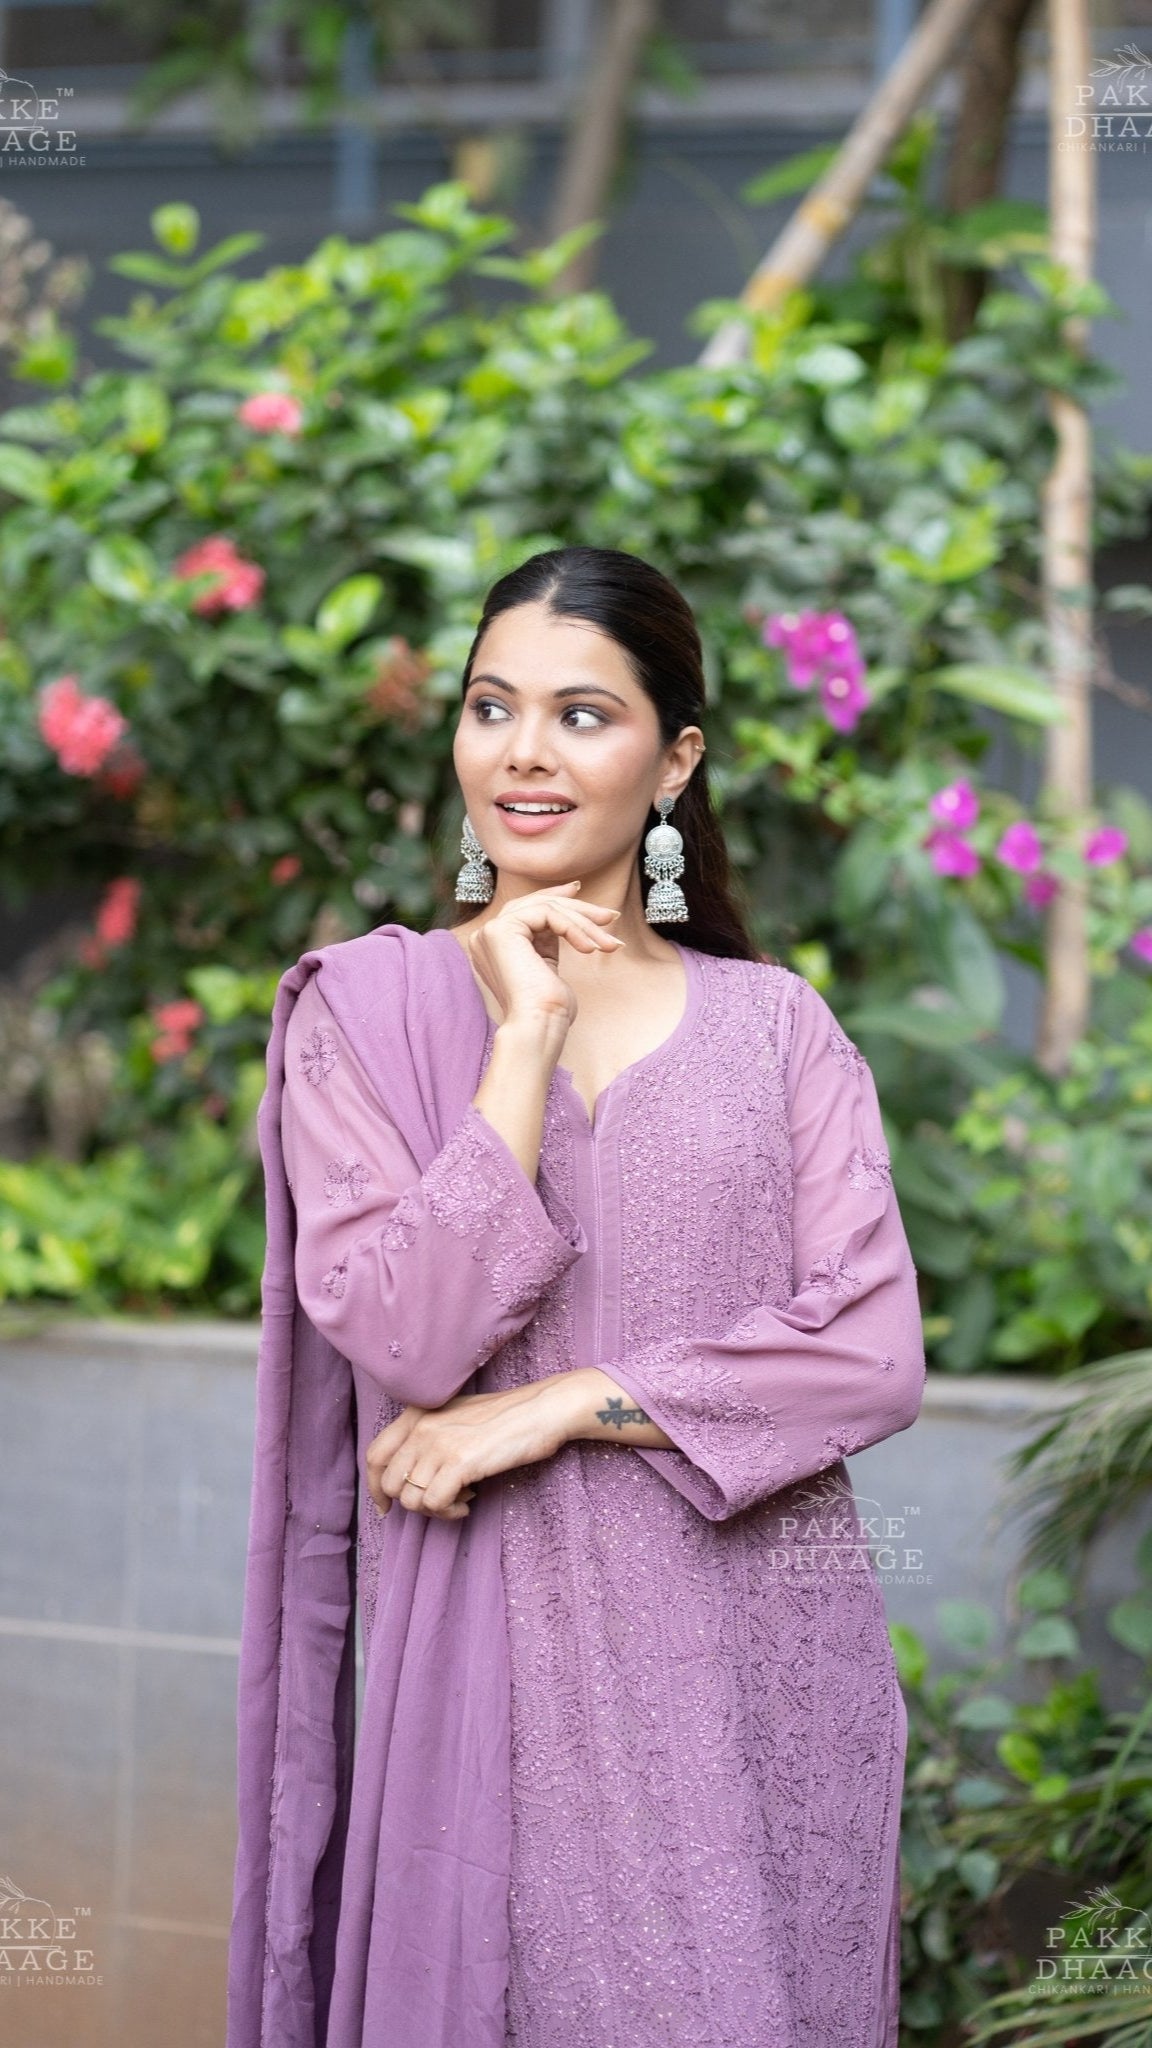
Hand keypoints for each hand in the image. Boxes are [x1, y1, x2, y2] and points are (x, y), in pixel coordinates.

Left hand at [364, 1377, 578, 1520]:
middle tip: (438, 1504)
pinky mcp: (459, 1462)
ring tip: (460, 1500)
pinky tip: (469, 1503)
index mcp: (416, 1414)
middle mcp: (421, 1427)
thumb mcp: (454, 1416)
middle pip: (389, 1483)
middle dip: (410, 1503)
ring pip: (411, 1499)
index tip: (386, 1506)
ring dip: (435, 1509)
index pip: (374, 1455)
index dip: (375, 1487)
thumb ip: (428, 1436)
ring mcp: (438, 1444)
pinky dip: (450, 1512)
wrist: (540, 1411)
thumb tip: (409, 1476)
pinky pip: (436, 1504)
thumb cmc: (504, 1416)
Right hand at [466, 881, 624, 1034]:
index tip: (580, 891)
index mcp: (494, 945)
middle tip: (610, 916)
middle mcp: (486, 936)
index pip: (525, 908)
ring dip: (583, 922)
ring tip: (608, 943)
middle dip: (576, 907)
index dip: (553, 896)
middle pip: (535, 903)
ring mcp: (490, 932)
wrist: (539, 1027)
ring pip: (545, 907)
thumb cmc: (548, 1009)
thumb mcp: (548, 966)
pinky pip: (546, 914)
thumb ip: (548, 941)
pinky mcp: (501, 930)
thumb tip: (569, 918)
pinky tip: (590, 948)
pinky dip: (573, 928)